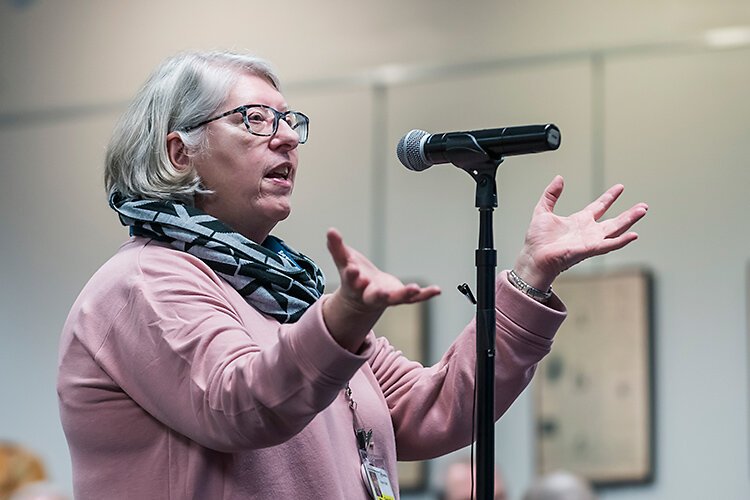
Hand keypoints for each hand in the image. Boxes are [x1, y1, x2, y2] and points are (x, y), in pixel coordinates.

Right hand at [323, 228, 440, 350]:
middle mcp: (370, 294)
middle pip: (373, 296)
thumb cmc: (353, 276)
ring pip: (395, 299)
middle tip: (380, 292)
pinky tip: (437, 290)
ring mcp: (386, 297)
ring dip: (405, 294)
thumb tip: (330, 231)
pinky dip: (425, 295)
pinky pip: (414, 299)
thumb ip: (336, 247)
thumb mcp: (344, 261)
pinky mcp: (399, 297)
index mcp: (354, 285)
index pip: (352, 280)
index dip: (352, 275)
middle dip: (377, 294)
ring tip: (415, 289)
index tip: (352, 269)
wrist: (362, 298)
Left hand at [513, 175, 647, 290]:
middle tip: (643, 205)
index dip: (609, 197)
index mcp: (579, 221)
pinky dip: (621, 240)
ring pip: (616, 230)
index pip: (599, 207)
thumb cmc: (537, 241)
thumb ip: (551, 194)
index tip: (620, 187)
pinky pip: (609, 245)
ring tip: (643, 211)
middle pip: (614, 220)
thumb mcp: (543, 210)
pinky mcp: (589, 249)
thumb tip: (559, 178)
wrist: (534, 257)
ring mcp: (591, 241)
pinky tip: (634, 234)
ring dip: (630, 221)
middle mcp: (588, 231)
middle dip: (629, 213)